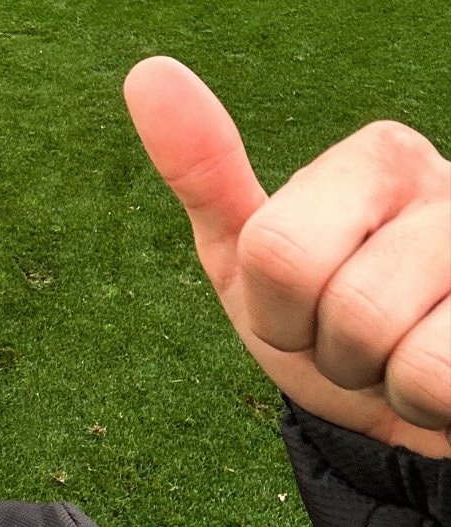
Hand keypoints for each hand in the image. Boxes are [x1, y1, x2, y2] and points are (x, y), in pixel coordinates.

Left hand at [123, 56, 450, 457]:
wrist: (400, 410)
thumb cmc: (323, 326)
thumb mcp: (250, 258)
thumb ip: (205, 175)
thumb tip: (147, 74)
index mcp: (378, 160)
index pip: (278, 249)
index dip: (277, 309)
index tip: (302, 307)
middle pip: (343, 301)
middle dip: (330, 348)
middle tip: (352, 339)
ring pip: (394, 342)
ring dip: (381, 378)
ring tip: (398, 355)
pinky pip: (441, 374)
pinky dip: (425, 400)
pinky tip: (440, 379)